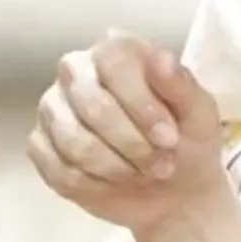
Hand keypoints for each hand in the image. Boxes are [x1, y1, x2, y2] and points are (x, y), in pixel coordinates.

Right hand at [27, 33, 228, 234]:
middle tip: (162, 165)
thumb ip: (182, 85)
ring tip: (141, 172)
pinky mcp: (40, 144)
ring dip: (116, 168)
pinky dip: (93, 184)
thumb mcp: (199, 115)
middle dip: (132, 145)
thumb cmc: (187, 142)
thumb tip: (161, 57)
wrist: (172, 191)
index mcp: (115, 50)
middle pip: (91, 105)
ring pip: (73, 142)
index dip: (141, 105)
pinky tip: (112, 181)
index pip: (114, 63)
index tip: (169, 138)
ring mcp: (52, 107)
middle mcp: (76, 70)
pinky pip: (57, 168)